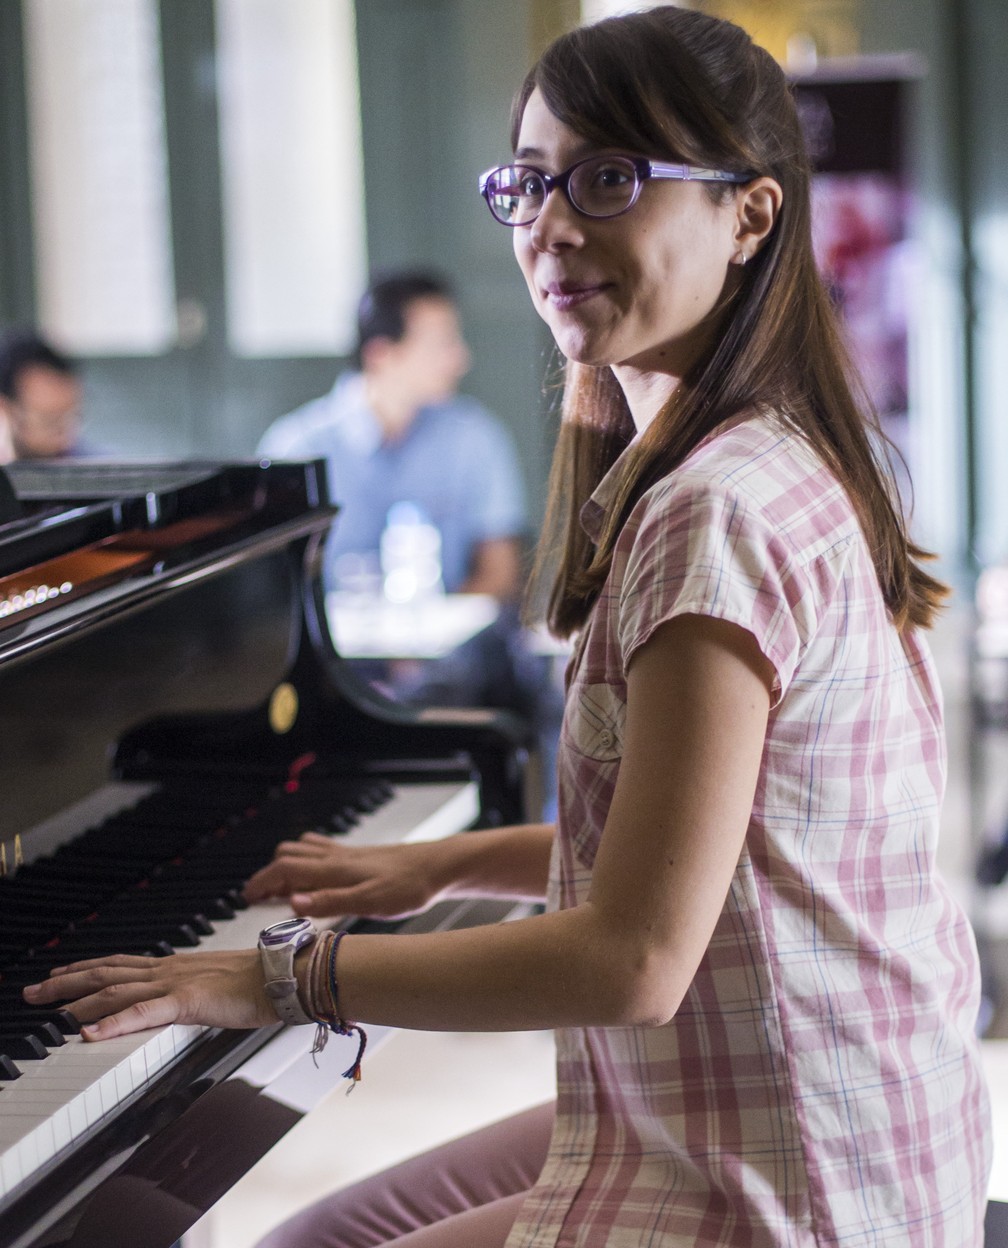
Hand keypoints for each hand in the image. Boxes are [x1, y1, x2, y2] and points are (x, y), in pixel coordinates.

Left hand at [22, 949, 276, 1040]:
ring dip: (76, 999)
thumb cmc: (265, 980)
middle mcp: (170, 969)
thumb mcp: (221, 986)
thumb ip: (198, 993)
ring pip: (115, 989)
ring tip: (46, 1010)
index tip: (60, 973)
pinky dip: (113, 1022)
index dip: (87, 968)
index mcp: (177, 966)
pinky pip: (143, 1012)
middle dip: (66, 982)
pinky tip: (89, 1034)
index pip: (121, 964)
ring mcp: (176, 982)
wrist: (289, 972)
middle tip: (32, 991)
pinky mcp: (188, 1000)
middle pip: (107, 972)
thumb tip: (187, 1004)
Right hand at [243, 833, 445, 918]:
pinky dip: (306, 860)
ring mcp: (347, 853)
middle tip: (263, 898)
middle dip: (270, 874)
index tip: (246, 897)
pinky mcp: (359, 855)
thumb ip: (329, 902)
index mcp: (334, 869)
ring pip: (303, 849)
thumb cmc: (408, 886)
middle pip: (288, 854)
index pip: (284, 868)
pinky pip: (321, 850)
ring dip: (287, 866)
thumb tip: (291, 903)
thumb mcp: (369, 902)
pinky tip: (316, 878)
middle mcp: (336, 856)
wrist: (438, 867)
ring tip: (286, 892)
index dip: (261, 882)